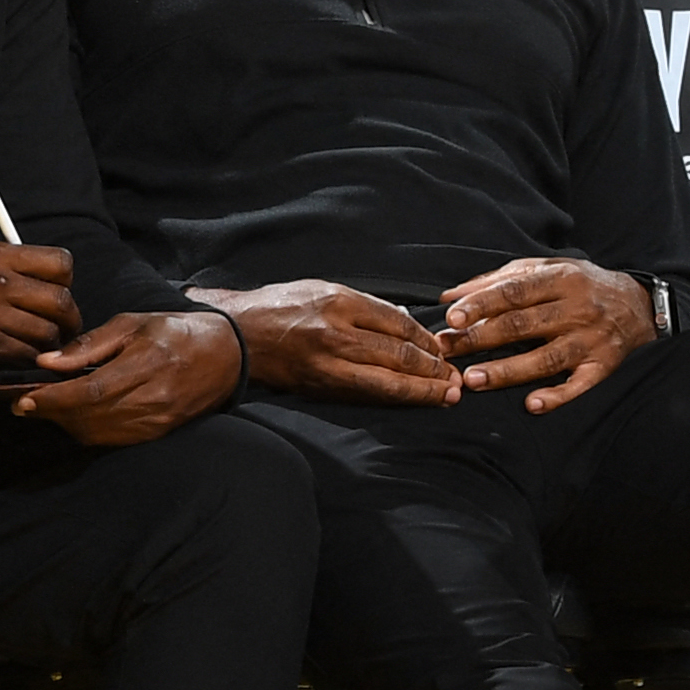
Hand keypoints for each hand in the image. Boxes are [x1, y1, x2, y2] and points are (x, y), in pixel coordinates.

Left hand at [14, 309, 243, 445]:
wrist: (224, 355)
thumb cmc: (174, 332)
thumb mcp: (132, 324)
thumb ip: (89, 345)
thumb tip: (47, 362)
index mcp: (147, 364)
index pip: (91, 391)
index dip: (53, 399)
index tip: (24, 399)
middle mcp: (153, 398)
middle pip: (90, 416)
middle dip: (51, 413)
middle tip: (24, 405)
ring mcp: (157, 420)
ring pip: (98, 433)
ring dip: (65, 424)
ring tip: (45, 408)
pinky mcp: (158, 432)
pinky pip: (113, 440)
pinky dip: (87, 431)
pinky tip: (73, 417)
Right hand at [196, 279, 460, 404]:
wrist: (233, 338)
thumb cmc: (274, 309)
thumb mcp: (318, 290)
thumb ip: (359, 305)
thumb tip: (400, 323)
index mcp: (338, 301)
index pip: (397, 322)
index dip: (425, 339)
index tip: (442, 349)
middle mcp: (336, 332)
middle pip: (399, 353)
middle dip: (433, 367)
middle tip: (457, 377)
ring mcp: (329, 363)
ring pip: (388, 380)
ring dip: (423, 390)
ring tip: (448, 395)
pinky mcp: (321, 385)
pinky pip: (367, 394)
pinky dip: (395, 397)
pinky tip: (413, 399)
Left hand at [437, 256, 654, 411]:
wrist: (640, 304)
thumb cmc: (581, 285)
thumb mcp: (546, 269)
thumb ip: (498, 280)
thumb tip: (449, 295)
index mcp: (560, 280)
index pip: (514, 292)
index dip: (482, 304)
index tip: (451, 317)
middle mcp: (578, 309)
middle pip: (523, 325)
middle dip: (481, 338)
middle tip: (446, 349)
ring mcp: (592, 339)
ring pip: (545, 358)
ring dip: (508, 370)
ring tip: (473, 379)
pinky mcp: (604, 365)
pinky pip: (580, 384)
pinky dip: (558, 395)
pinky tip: (533, 404)